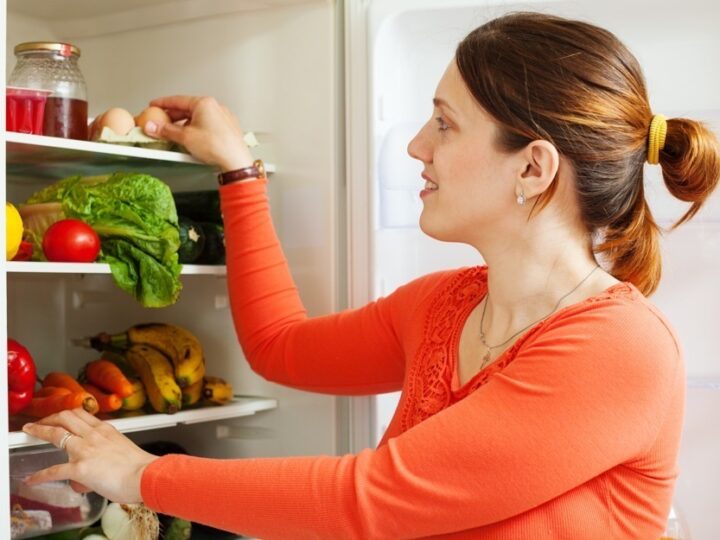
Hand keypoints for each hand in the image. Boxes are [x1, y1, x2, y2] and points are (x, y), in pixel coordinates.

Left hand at [22, 409, 158, 503]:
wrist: (145, 475)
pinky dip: (40, 475)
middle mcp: (94, 435)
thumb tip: (104, 460)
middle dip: (49, 418)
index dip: (66, 414)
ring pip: (57, 433)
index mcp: (106, 430)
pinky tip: (33, 478)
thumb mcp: (124, 448)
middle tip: (40, 423)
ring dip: (40, 431)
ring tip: (30, 432)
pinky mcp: (80, 468)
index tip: (59, 417)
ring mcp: (85, 449)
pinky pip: (54, 470)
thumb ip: (110, 449)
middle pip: (66, 417)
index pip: (81, 414)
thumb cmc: (140, 467)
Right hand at [145, 96, 254, 171]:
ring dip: (185, 125)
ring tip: (175, 135)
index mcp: (204, 103)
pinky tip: (191, 140)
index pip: (177, 100)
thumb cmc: (217, 146)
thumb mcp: (185, 137)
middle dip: (173, 117)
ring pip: (198, 118)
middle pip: (187, 109)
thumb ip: (166, 130)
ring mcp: (222, 118)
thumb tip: (154, 127)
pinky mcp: (226, 129)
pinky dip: (196, 130)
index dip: (163, 103)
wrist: (236, 161)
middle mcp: (215, 108)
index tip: (154, 105)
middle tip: (161, 123)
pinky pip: (207, 126)